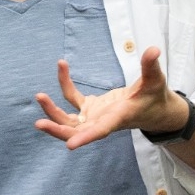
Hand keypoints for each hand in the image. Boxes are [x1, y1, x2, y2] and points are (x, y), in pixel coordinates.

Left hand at [34, 46, 188, 149]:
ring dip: (52, 112)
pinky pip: (72, 98)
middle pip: (76, 131)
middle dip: (58, 129)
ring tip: (39, 96)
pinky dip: (64, 84)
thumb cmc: (155, 97)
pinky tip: (62, 65)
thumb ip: (151, 66)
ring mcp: (94, 116)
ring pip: (69, 120)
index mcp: (118, 118)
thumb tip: (154, 49)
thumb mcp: (156, 80)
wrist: (153, 110)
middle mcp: (102, 121)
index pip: (101, 130)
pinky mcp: (90, 108)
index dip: (86, 138)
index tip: (70, 145)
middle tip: (39, 124)